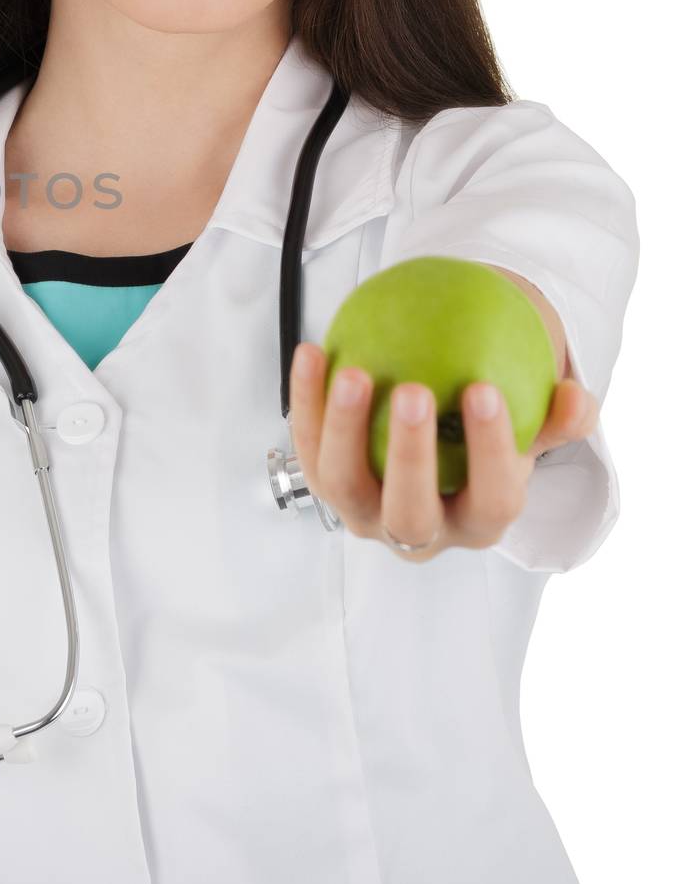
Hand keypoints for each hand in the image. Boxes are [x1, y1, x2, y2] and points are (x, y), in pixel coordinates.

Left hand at [288, 343, 599, 562]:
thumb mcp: (527, 435)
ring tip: (353, 371)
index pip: (493, 499)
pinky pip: (305, 443)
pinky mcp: (320, 486)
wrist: (426, 458)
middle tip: (415, 390)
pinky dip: (305, 399)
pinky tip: (313, 351)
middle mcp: (417, 532)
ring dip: (343, 427)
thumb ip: (555, 420)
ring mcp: (362, 514)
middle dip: (412, 454)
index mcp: (478, 525)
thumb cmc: (481, 445)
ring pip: (342, 482)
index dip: (491, 450)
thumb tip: (577, 397)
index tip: (484, 389)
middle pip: (410, 508)